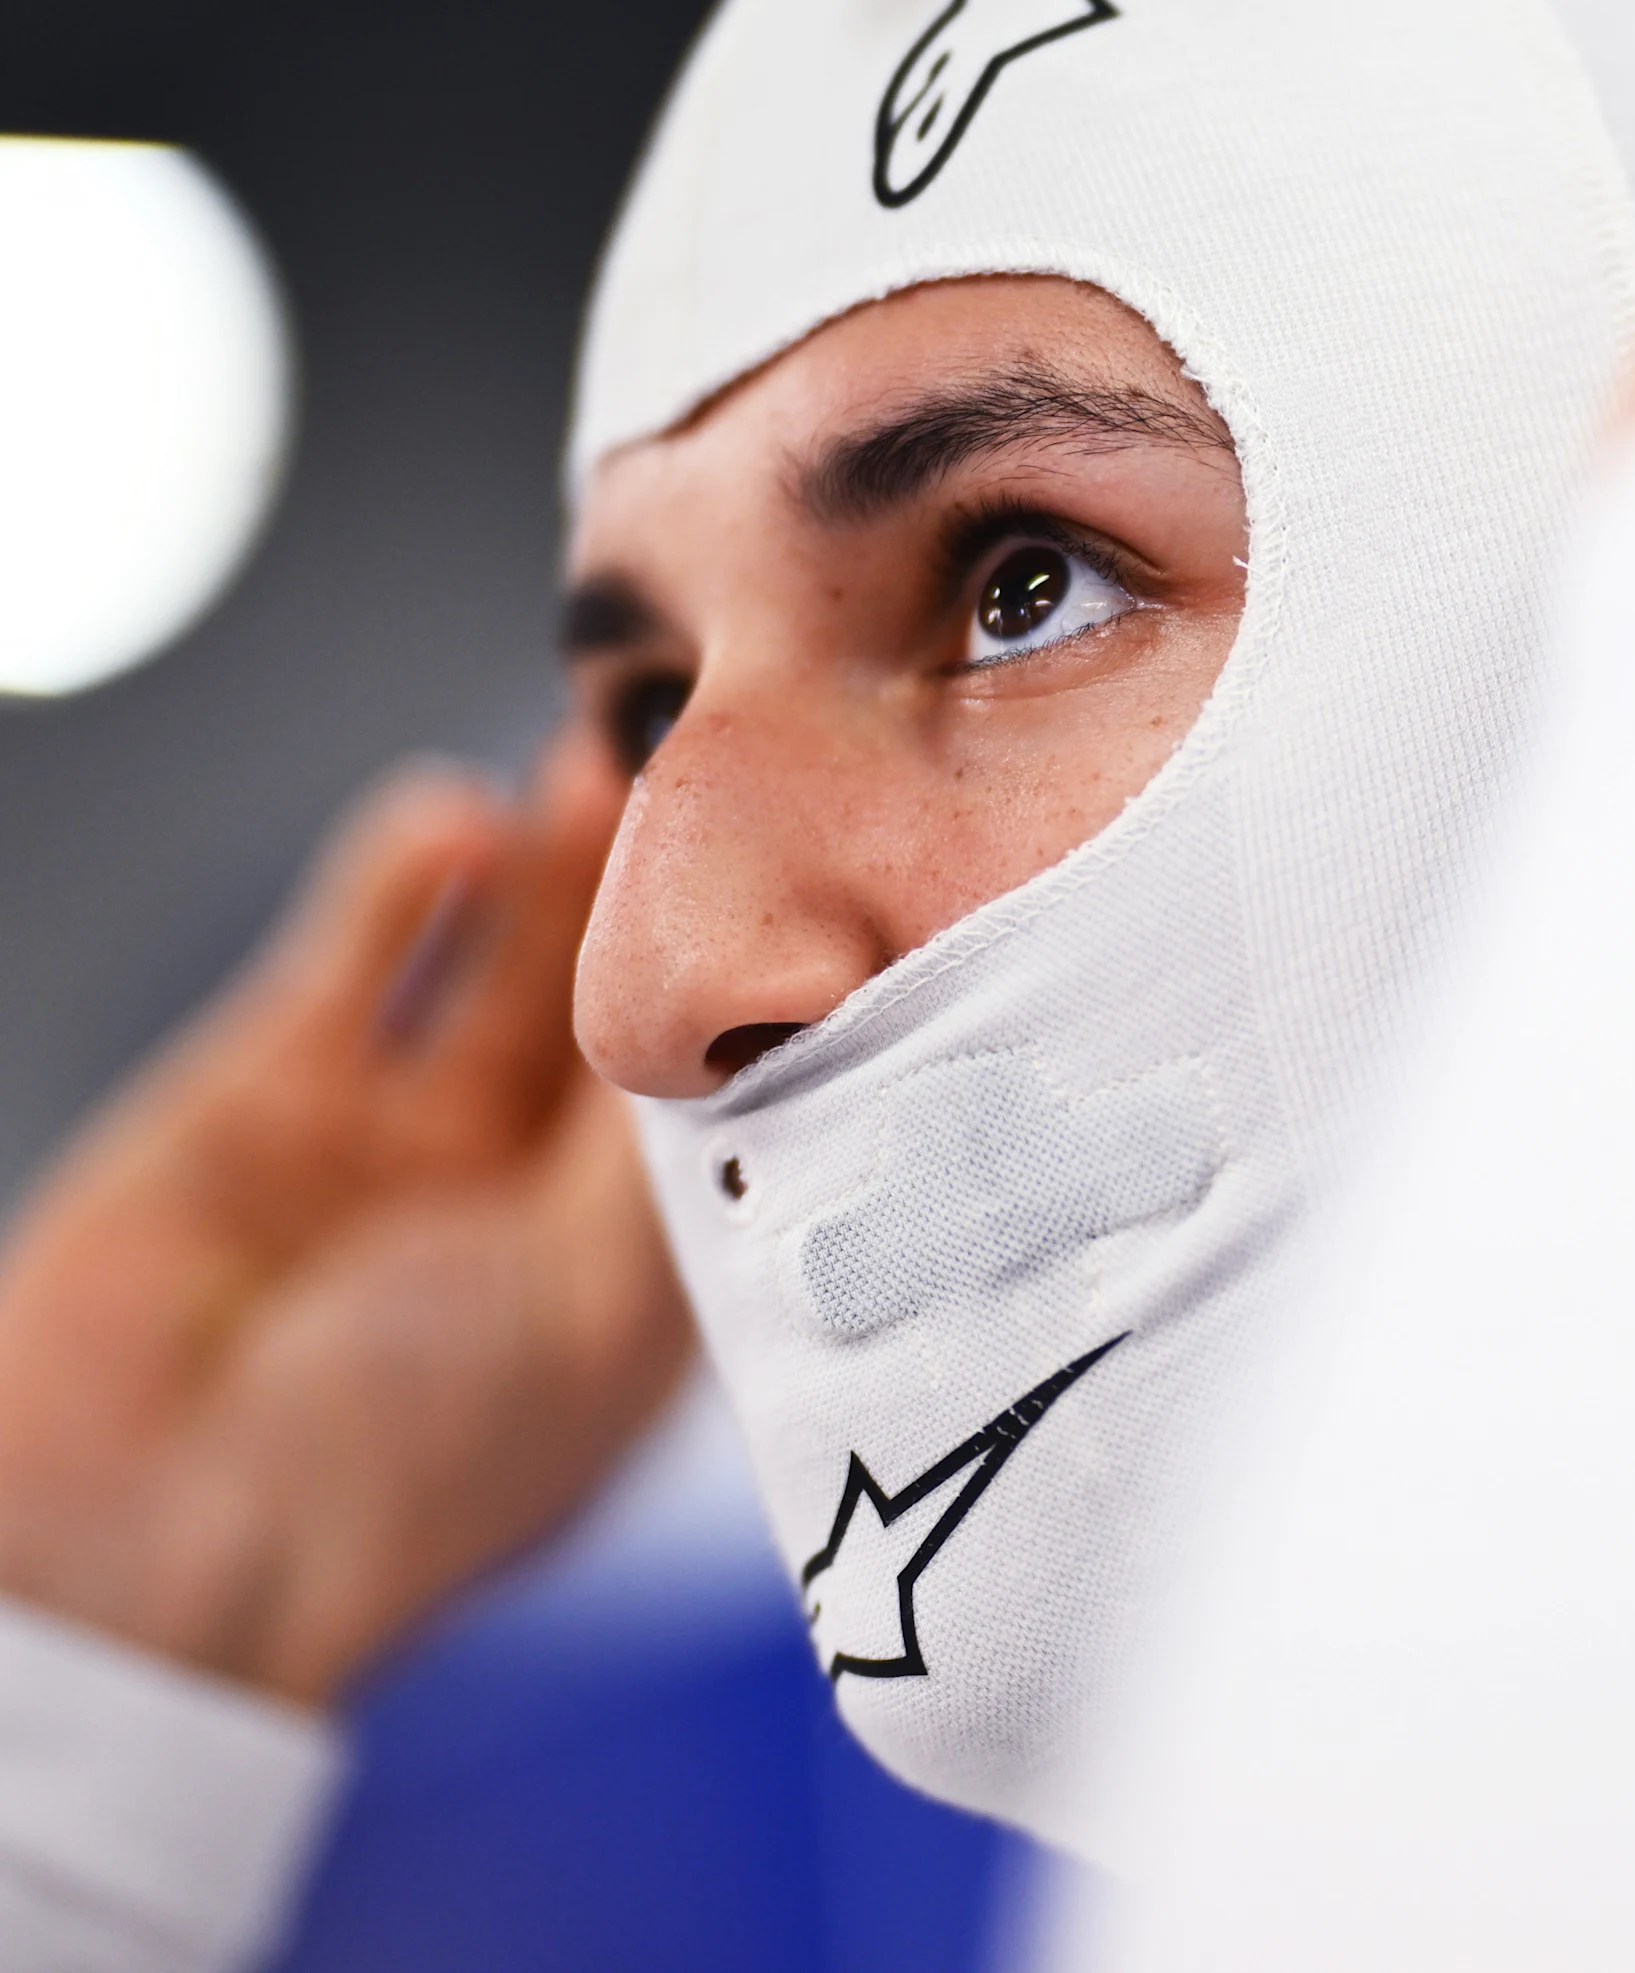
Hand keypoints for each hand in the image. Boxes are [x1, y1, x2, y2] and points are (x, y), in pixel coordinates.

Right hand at [0, 749, 690, 1706]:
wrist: (140, 1542)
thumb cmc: (401, 1476)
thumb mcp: (602, 1317)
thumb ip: (677, 1156)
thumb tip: (771, 1013)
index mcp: (641, 1285)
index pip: (743, 1097)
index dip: (781, 989)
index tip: (841, 864)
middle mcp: (533, 1211)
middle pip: (636, 1009)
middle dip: (678, 898)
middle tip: (736, 759)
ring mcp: (404, 1147)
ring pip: (511, 965)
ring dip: (559, 866)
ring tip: (615, 746)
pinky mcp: (269, 1097)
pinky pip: (365, 961)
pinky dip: (407, 882)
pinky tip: (459, 807)